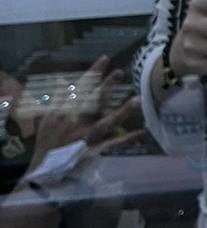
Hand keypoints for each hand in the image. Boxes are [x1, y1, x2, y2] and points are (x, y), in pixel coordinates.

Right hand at [26, 56, 140, 172]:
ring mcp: (87, 136)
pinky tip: (141, 132)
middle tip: (120, 72)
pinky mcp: (95, 150)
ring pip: (106, 121)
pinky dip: (127, 139)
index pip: (80, 88)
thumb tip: (61, 79)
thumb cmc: (47, 141)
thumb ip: (57, 99)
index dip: (93, 73)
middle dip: (107, 86)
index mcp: (65, 112)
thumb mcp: (47, 118)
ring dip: (122, 111)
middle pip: (94, 101)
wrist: (44, 169)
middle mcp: (77, 122)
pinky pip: (114, 144)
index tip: (105, 59)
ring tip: (136, 99)